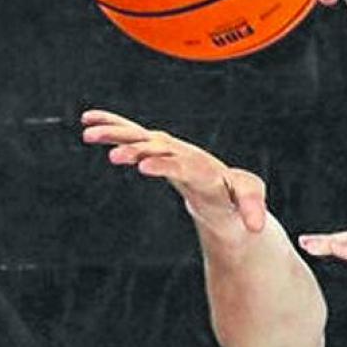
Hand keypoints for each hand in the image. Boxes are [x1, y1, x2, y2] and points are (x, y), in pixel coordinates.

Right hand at [80, 109, 265, 234]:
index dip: (164, 165)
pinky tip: (88, 119)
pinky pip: (131, 134)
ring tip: (89, 134)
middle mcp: (183, 153)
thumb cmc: (235, 194)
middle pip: (158, 149)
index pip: (183, 166)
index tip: (143, 166)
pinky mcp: (155, 148)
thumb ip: (253, 208)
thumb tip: (258, 227)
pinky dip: (112, 125)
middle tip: (114, 156)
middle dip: (137, 150)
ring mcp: (167, 149)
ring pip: (140, 139)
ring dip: (117, 135)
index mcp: (203, 169)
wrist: (224, 185)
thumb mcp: (248, 201)